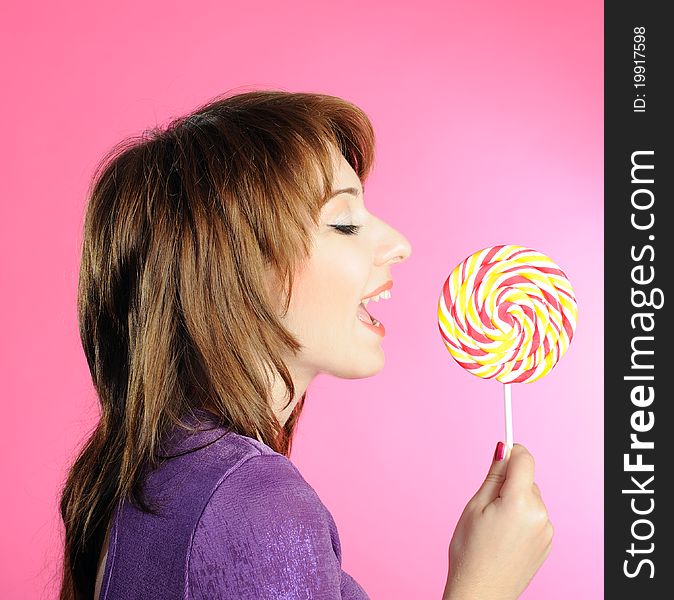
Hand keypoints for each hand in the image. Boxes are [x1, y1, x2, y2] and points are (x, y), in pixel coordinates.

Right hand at [442, 443, 553, 599]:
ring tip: (495, 525)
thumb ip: (493, 476)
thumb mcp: (475, 507)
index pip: (525, 460)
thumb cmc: (470, 552)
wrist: (481, 593)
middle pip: (526, 480)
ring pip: (531, 498)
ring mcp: (547, 531)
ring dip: (516, 501)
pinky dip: (522, 518)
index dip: (512, 452)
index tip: (500, 453)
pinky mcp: (548, 543)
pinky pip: (535, 517)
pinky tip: (506, 536)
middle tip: (486, 505)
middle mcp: (540, 514)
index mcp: (519, 502)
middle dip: (508, 483)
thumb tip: (504, 449)